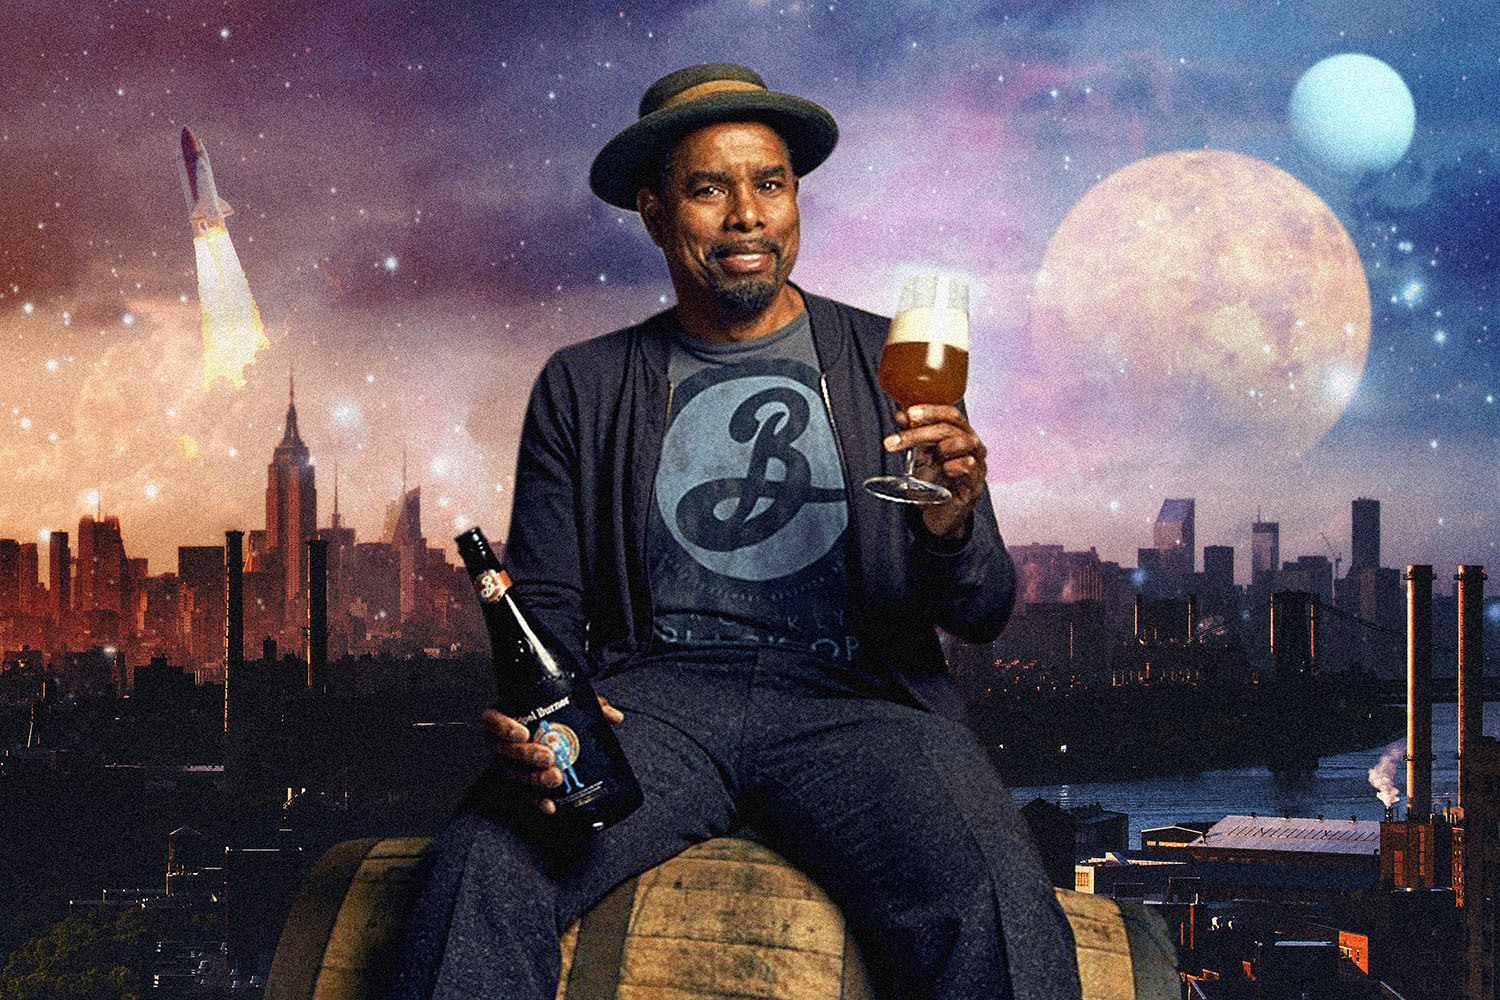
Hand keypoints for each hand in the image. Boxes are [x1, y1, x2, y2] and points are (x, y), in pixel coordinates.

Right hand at [481, 695, 623, 814]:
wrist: (546, 729)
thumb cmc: (551, 713)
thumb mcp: (568, 704)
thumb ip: (590, 705)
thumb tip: (615, 717)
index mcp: (504, 717)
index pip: (491, 721)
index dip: (503, 728)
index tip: (523, 733)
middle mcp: (500, 743)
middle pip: (505, 751)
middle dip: (527, 756)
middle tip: (549, 757)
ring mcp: (507, 765)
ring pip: (514, 774)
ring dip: (534, 779)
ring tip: (555, 778)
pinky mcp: (518, 783)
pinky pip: (525, 794)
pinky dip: (538, 801)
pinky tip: (551, 805)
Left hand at [884, 404, 987, 540]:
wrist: (937, 515)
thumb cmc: (934, 482)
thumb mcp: (919, 455)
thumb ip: (912, 434)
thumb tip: (901, 415)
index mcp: (961, 435)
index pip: (951, 414)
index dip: (931, 411)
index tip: (909, 414)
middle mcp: (973, 447)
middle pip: (950, 429)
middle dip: (920, 433)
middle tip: (895, 441)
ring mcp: (977, 465)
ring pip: (964, 443)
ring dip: (940, 447)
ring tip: (929, 458)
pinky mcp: (975, 485)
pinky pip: (968, 466)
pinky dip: (952, 466)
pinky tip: (944, 471)